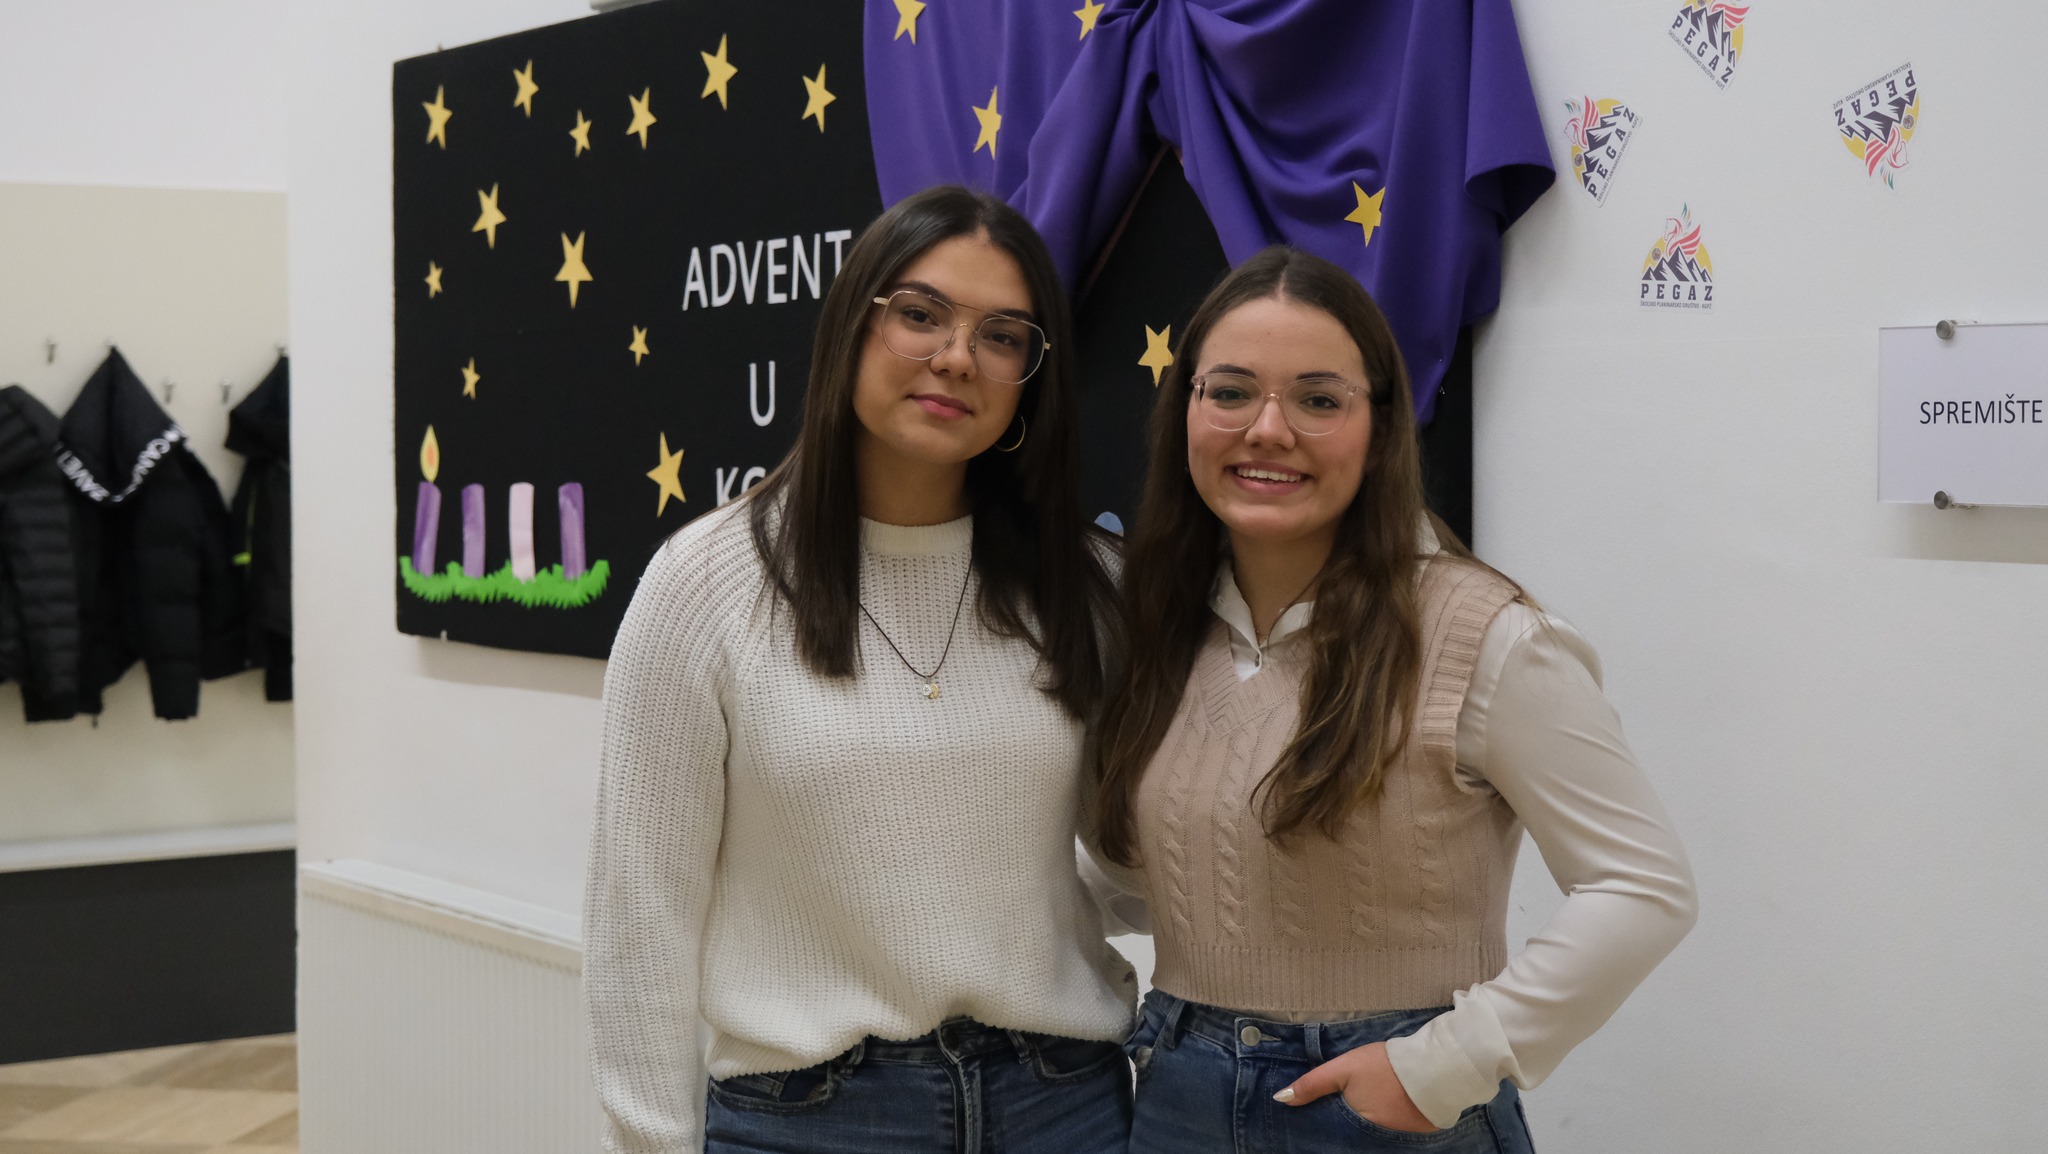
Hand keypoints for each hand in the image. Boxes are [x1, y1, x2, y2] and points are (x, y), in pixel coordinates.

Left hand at [1272, 1040, 1437, 1132]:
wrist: (1435, 1067)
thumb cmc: (1385, 1067)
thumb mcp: (1344, 1069)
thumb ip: (1313, 1084)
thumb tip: (1282, 1098)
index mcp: (1354, 1131)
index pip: (1329, 1138)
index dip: (1319, 1130)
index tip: (1310, 1122)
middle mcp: (1374, 1144)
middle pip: (1347, 1141)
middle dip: (1337, 1133)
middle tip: (1331, 1119)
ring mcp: (1394, 1144)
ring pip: (1366, 1140)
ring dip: (1357, 1133)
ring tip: (1349, 1119)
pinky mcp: (1412, 1140)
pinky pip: (1387, 1139)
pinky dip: (1378, 1131)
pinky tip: (1372, 1119)